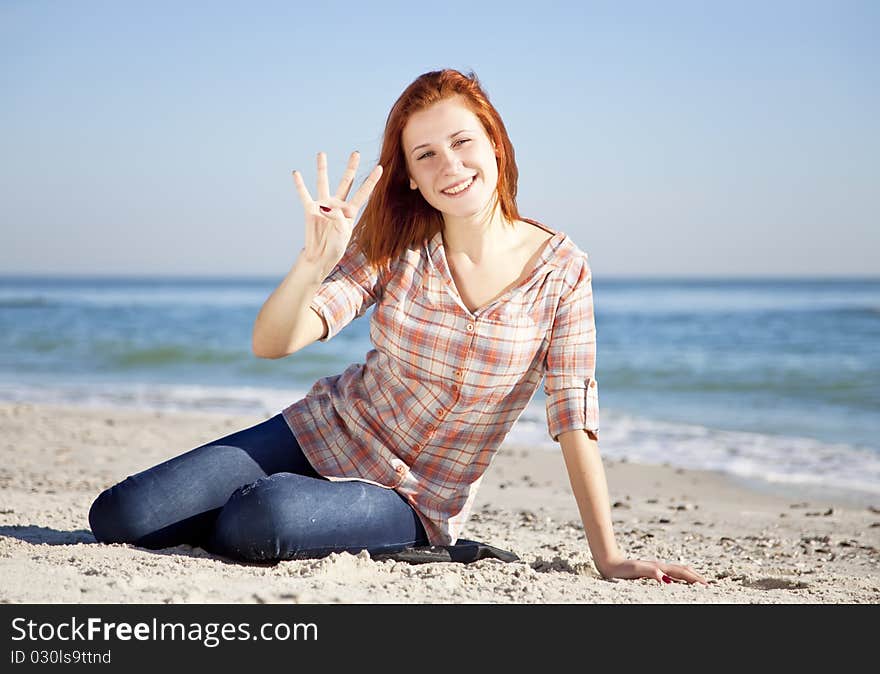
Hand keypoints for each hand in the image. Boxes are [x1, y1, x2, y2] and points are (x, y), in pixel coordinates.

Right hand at [292, 151, 382, 277]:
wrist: (320, 256)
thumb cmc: (334, 248)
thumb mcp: (342, 235)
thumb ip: (338, 221)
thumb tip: (327, 208)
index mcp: (350, 211)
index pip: (363, 193)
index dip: (371, 181)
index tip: (380, 167)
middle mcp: (338, 204)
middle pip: (346, 182)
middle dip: (351, 167)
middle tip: (356, 153)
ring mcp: (323, 205)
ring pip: (323, 182)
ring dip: (322, 168)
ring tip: (321, 153)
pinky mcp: (310, 210)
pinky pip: (304, 195)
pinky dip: (300, 185)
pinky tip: (296, 173)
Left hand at [598, 558, 708, 585]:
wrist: (609, 563)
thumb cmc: (621, 569)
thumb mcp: (636, 571)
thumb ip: (650, 572)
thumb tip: (664, 577)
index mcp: (659, 567)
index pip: (681, 573)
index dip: (694, 579)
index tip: (706, 585)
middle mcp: (659, 566)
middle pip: (682, 571)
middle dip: (695, 577)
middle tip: (707, 584)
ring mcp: (655, 568)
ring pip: (676, 571)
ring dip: (689, 576)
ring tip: (697, 580)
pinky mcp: (650, 570)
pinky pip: (669, 573)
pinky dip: (678, 576)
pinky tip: (676, 579)